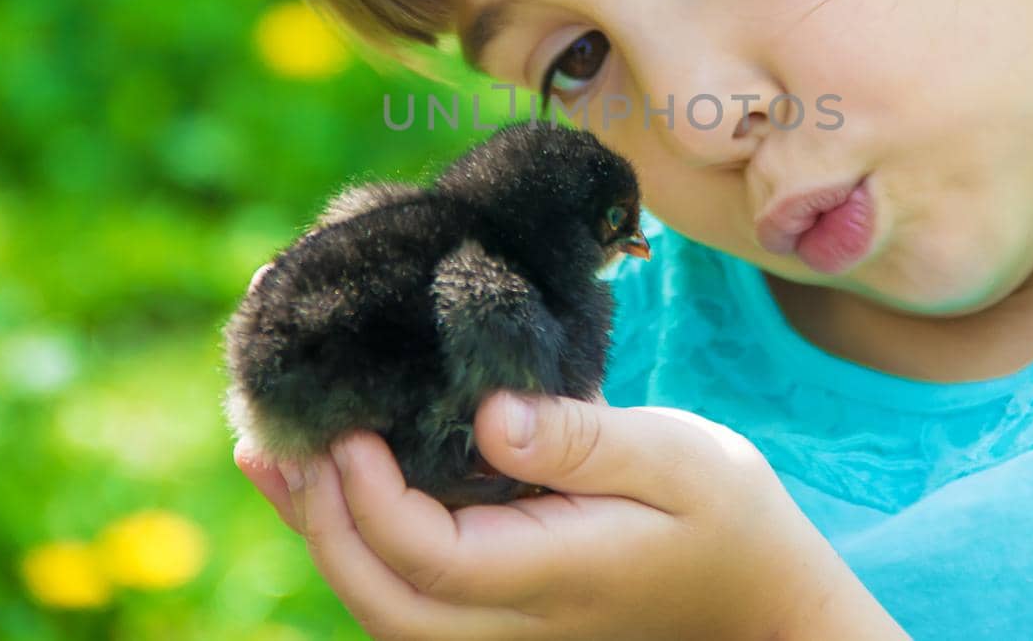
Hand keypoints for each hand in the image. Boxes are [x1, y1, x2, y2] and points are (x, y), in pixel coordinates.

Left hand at [234, 391, 896, 639]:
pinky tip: (328, 483)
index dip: (367, 494)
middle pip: (380, 598)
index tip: (347, 420)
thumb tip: (488, 413)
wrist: (762, 601)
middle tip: (281, 431)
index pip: (425, 557)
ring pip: (383, 606)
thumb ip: (585, 440)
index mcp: (550, 578)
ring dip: (322, 531)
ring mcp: (503, 629)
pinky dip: (356, 540)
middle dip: (320, 519)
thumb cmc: (729, 521)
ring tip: (270, 450)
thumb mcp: (680, 458)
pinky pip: (407, 592)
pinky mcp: (502, 612)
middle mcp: (512, 621)